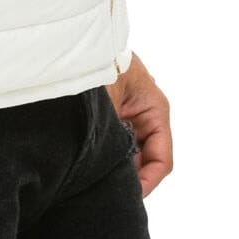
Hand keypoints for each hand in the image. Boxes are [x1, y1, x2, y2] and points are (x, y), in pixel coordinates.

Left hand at [105, 52, 172, 197]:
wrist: (76, 42)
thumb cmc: (98, 65)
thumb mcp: (109, 107)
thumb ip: (115, 139)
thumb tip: (110, 172)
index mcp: (155, 109)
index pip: (162, 159)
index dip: (148, 183)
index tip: (129, 196)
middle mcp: (146, 113)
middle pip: (147, 159)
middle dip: (131, 177)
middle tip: (111, 193)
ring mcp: (129, 113)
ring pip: (131, 152)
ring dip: (118, 166)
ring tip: (99, 181)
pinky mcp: (112, 112)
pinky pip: (117, 141)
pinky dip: (109, 154)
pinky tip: (92, 163)